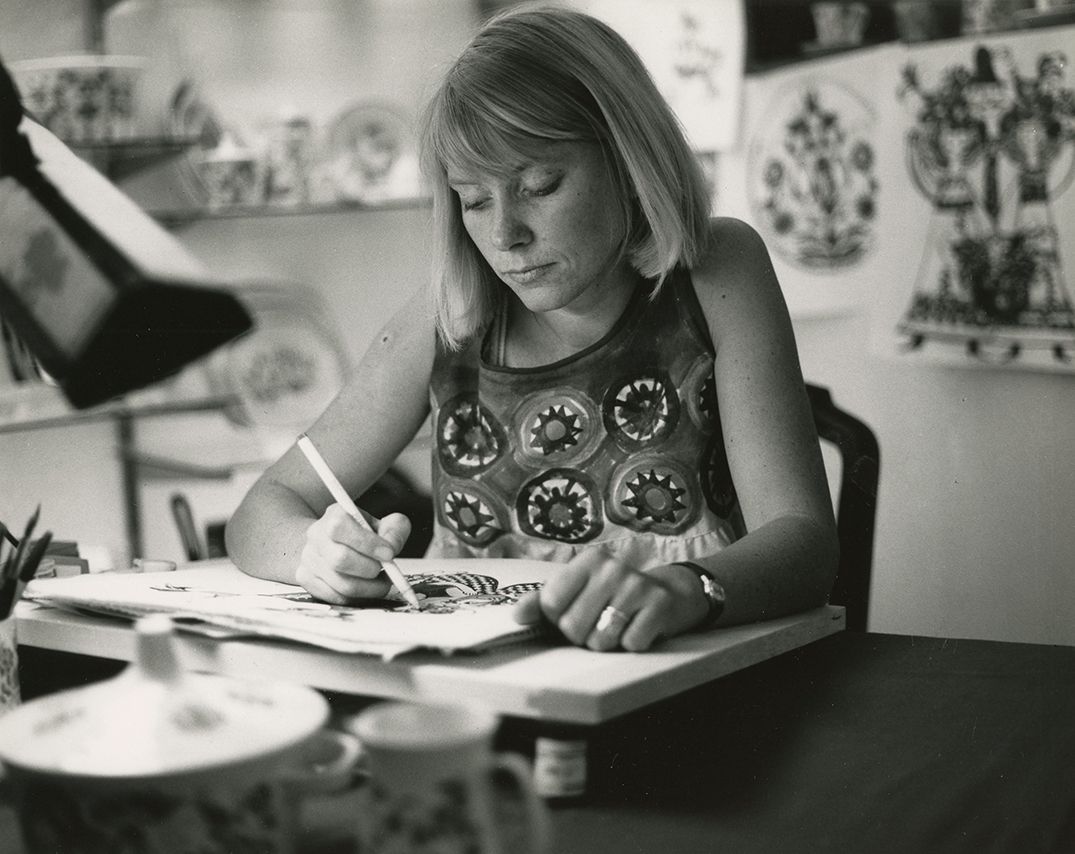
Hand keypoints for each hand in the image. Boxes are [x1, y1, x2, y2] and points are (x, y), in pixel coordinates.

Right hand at [294, 503, 410, 602]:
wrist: (332, 542)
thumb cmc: (363, 534)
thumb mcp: (384, 524)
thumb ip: (395, 530)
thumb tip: (391, 547)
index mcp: (334, 515)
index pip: (340, 527)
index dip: (368, 543)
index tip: (389, 554)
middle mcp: (316, 536)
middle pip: (340, 559)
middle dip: (369, 569)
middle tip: (383, 569)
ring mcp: (308, 559)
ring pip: (341, 584)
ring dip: (369, 588)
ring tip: (380, 581)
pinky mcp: (306, 579)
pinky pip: (336, 598)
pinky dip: (358, 597)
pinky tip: (366, 587)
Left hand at [513, 547, 709, 651]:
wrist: (667, 594)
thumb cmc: (611, 595)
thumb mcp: (577, 590)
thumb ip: (542, 601)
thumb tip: (516, 616)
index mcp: (587, 560)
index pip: (550, 603)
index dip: (558, 618)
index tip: (573, 611)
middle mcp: (612, 568)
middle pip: (573, 627)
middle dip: (583, 635)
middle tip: (599, 622)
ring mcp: (637, 585)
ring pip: (601, 640)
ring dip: (607, 642)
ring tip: (618, 626)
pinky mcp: (658, 606)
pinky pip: (630, 644)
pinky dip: (632, 644)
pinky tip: (638, 627)